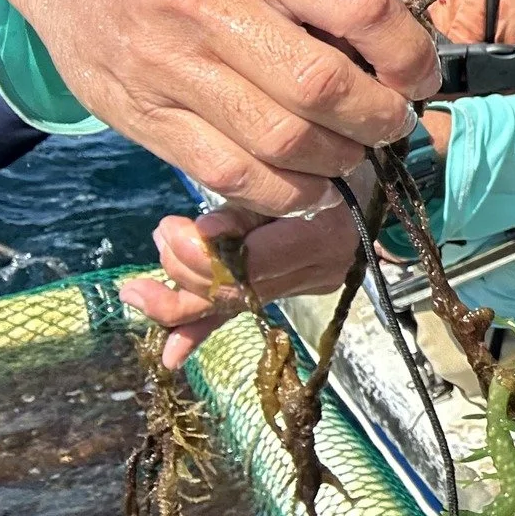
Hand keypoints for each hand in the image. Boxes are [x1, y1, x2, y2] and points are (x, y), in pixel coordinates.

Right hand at [1, 0, 438, 213]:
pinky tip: (310, 183)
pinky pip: (232, 176)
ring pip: (282, 141)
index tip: (421, 74)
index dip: (409, 52)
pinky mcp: (144, 119)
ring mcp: (169, 69)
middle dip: (380, 116)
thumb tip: (404, 52)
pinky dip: (287, 193)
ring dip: (340, 158)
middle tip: (392, 120)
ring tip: (353, 149)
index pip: (359, 7)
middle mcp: (206, 8)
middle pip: (322, 87)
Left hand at [122, 189, 368, 366]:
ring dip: (180, 296)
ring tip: (142, 284)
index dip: (201, 256)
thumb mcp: (287, 173)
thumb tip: (203, 234)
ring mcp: (309, 284)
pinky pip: (245, 310)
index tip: (170, 227)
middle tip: (162, 235)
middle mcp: (320, 269)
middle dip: (183, 270)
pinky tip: (171, 354)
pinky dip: (204, 330)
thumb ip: (245, 208)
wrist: (372, 178)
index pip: (251, 264)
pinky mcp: (295, 289)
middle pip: (237, 289)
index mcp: (323, 235)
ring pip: (234, 304)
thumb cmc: (328, 162)